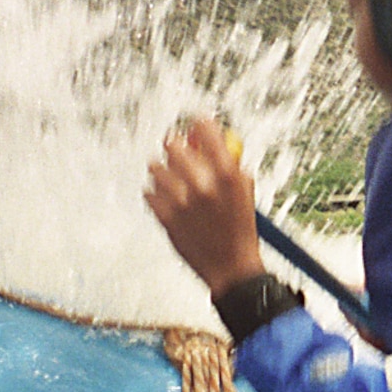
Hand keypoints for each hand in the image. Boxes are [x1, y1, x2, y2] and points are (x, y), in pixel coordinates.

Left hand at [145, 116, 264, 295]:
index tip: (194, 124)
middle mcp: (203, 184)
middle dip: (174, 146)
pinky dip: (155, 195)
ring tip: (172, 182)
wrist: (231, 268)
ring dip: (161, 171)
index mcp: (228, 175)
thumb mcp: (243, 191)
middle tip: (175, 151)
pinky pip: (148, 192)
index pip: (206, 130)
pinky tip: (169, 203)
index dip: (199, 123)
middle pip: (173, 145)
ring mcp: (182, 202)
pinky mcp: (165, 218)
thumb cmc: (239, 228)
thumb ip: (226, 161)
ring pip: (155, 167)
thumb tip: (202, 136)